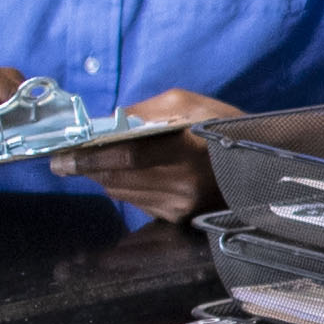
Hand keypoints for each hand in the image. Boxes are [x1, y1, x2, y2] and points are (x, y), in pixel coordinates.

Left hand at [55, 87, 234, 216]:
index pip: (127, 157)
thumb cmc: (224, 128)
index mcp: (186, 150)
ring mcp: (179, 207)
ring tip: (97, 162)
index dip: (89, 159)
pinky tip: (129, 175)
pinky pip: (136, 203)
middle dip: (86, 170)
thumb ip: (144, 110)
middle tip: (63, 161)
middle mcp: (181, 185)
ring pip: (121, 193)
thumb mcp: (188, 104)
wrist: (262, 165)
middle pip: (116, 179)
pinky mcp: (177, 219)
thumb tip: (106, 124)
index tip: (61, 158)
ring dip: (103, 177)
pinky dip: (124, 187)